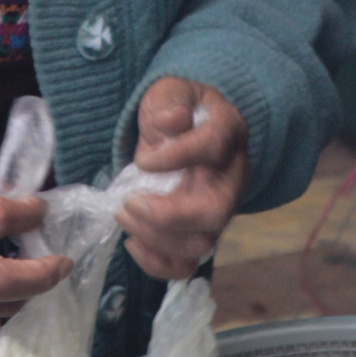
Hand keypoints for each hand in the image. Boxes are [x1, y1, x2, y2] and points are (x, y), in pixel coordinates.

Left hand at [117, 79, 247, 279]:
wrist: (186, 127)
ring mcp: (219, 209)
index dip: (176, 157)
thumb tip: (172, 121)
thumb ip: (171, 103)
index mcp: (229, 132)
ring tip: (123, 215)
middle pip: (214, 212)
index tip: (141, 160)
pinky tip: (132, 243)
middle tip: (128, 203)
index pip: (212, 148)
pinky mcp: (200, 232)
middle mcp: (232, 177)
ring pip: (200, 244)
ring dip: (155, 238)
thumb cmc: (178, 108)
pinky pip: (187, 264)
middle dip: (166, 215)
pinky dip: (158, 264)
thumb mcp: (172, 92)